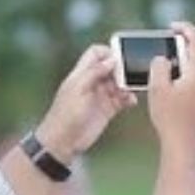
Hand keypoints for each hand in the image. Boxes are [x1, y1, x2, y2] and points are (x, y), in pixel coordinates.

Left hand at [36, 45, 136, 162]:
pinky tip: (131, 101)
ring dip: (127, 84)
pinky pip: (122, 99)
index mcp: (82, 74)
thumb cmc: (65, 115)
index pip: (96, 53)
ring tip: (131, 90)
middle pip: (111, 67)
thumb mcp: (78, 89)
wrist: (63, 142)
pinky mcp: (107, 110)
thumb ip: (94, 72)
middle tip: (129, 75)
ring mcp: (100, 96)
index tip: (119, 59)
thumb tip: (112, 59)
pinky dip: (129, 98)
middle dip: (122, 68)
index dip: (108, 52)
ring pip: (119, 83)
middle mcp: (92, 82)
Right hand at [148, 21, 194, 152]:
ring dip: (180, 66)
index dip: (185, 29)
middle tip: (162, 51)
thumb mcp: (157, 88)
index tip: (172, 27)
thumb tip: (164, 58)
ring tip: (161, 75)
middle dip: (179, 49)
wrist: (184, 146)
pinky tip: (169, 90)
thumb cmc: (169, 118)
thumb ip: (159, 65)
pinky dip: (184, 79)